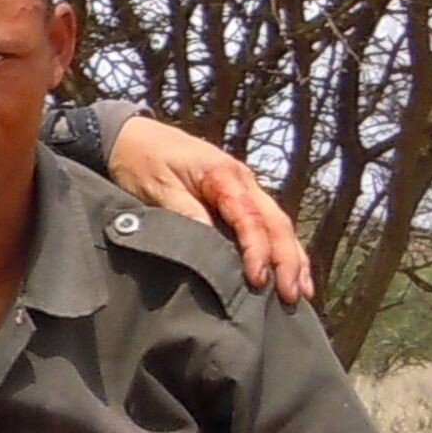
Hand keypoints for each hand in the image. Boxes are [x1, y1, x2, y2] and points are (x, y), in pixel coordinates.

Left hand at [104, 117, 313, 305]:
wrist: (130, 136)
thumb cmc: (140, 159)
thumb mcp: (156, 186)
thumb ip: (183, 211)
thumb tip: (209, 241)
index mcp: (223, 174)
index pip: (250, 218)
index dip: (257, 251)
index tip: (258, 280)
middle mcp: (242, 180)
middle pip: (276, 222)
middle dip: (288, 260)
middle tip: (293, 296)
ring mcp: (243, 188)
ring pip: (278, 224)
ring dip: (292, 258)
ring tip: (301, 292)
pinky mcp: (237, 197)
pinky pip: (266, 224)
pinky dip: (280, 248)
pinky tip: (289, 272)